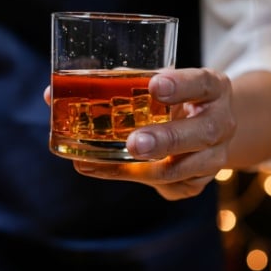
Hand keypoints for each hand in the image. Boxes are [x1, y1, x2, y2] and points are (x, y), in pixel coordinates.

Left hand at [45, 68, 234, 200]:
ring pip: (186, 170)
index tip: (155, 84)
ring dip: (147, 169)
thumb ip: (113, 85)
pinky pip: (171, 188)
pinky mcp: (199, 182)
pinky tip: (107, 170)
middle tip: (135, 143)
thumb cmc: (171, 98)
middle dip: (166, 140)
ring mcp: (216, 156)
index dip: (181, 84)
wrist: (208, 126)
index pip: (203, 82)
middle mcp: (221, 122)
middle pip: (201, 133)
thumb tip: (49, 96)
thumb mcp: (155, 83)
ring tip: (118, 163)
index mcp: (213, 88)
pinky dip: (136, 180)